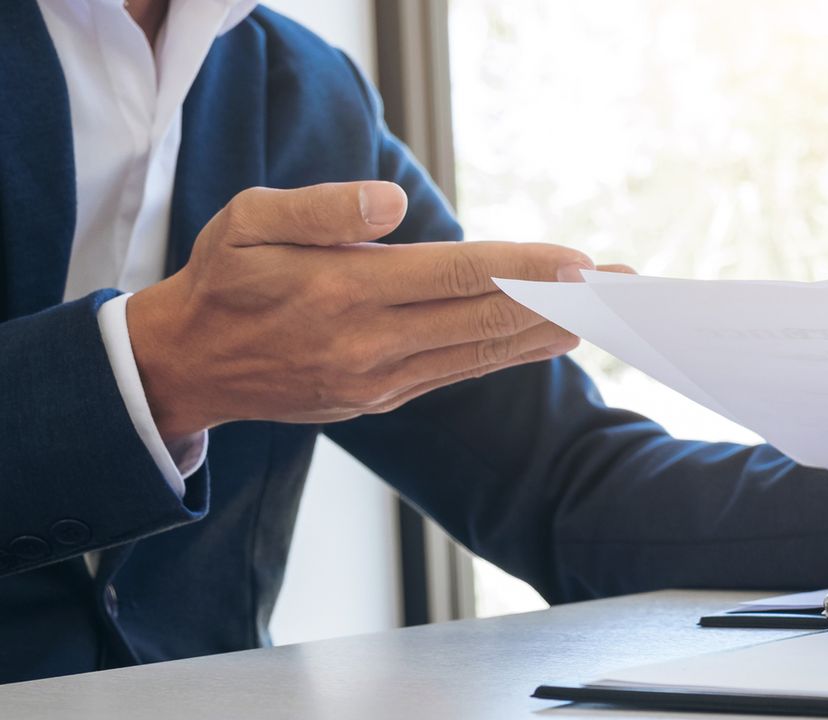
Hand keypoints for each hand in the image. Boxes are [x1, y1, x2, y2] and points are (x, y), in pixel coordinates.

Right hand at [126, 181, 593, 438]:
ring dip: (550, 332)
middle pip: (486, 321)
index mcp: (343, 294)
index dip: (523, 269)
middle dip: (562, 303)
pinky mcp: (387, 398)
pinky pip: (463, 370)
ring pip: (484, 353)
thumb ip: (321, 207)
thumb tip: (393, 202)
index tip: (580, 263)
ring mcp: (383, 381)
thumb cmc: (223, 280)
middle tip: (624, 288)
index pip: (454, 276)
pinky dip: (512, 352)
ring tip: (608, 313)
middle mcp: (371, 346)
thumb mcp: (247, 222)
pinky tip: (551, 336)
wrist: (192, 366)